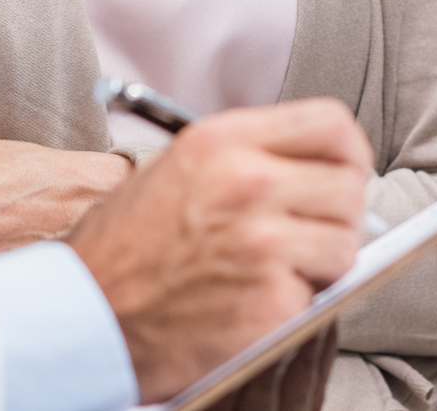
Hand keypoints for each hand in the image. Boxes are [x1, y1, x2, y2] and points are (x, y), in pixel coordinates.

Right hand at [65, 99, 371, 402]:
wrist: (87, 313)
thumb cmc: (123, 247)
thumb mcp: (175, 167)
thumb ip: (244, 156)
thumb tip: (312, 167)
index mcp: (223, 141)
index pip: (330, 123)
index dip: (348, 150)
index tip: (344, 170)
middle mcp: (248, 183)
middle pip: (349, 185)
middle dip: (338, 214)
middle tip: (308, 233)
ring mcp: (263, 244)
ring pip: (345, 243)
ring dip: (323, 262)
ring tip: (276, 269)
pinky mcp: (271, 302)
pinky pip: (320, 295)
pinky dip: (298, 304)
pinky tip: (254, 300)